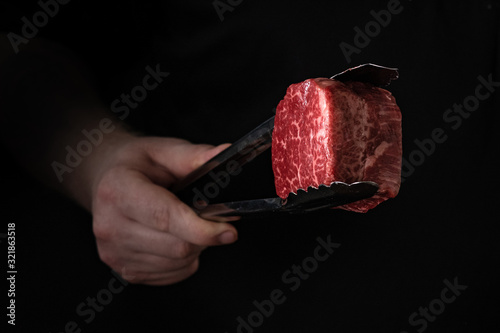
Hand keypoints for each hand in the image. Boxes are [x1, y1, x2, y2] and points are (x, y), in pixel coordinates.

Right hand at [88, 136, 237, 284]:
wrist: (104, 180)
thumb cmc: (135, 165)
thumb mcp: (163, 150)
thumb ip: (194, 156)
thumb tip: (225, 154)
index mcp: (118, 191)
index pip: (165, 218)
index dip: (202, 229)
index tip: (229, 231)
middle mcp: (110, 225)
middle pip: (176, 246)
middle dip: (203, 235)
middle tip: (206, 216)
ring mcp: (114, 252)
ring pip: (177, 263)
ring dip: (194, 248)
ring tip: (186, 224)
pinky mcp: (124, 270)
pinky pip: (172, 274)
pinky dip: (184, 260)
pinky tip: (174, 238)